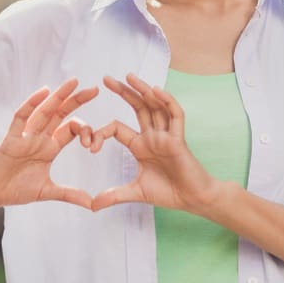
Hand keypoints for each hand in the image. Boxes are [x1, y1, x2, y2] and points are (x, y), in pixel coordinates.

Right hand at [0, 78, 98, 210]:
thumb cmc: (14, 189)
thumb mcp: (46, 192)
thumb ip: (69, 194)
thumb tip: (92, 204)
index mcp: (49, 148)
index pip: (70, 130)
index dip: (85, 130)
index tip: (94, 142)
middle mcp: (39, 138)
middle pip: (61, 114)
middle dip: (77, 101)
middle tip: (95, 89)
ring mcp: (25, 136)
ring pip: (44, 112)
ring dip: (59, 96)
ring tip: (74, 82)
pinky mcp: (10, 139)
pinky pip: (21, 117)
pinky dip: (31, 104)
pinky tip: (43, 91)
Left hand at [89, 73, 219, 212]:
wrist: (193, 200)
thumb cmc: (169, 192)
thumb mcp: (136, 192)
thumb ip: (114, 195)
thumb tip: (91, 206)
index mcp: (140, 145)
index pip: (117, 128)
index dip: (102, 133)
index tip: (89, 145)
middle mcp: (152, 135)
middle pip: (137, 107)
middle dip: (123, 92)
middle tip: (106, 78)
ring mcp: (166, 135)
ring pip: (154, 106)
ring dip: (143, 90)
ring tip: (129, 76)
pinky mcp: (179, 139)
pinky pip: (175, 115)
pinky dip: (167, 102)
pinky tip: (155, 91)